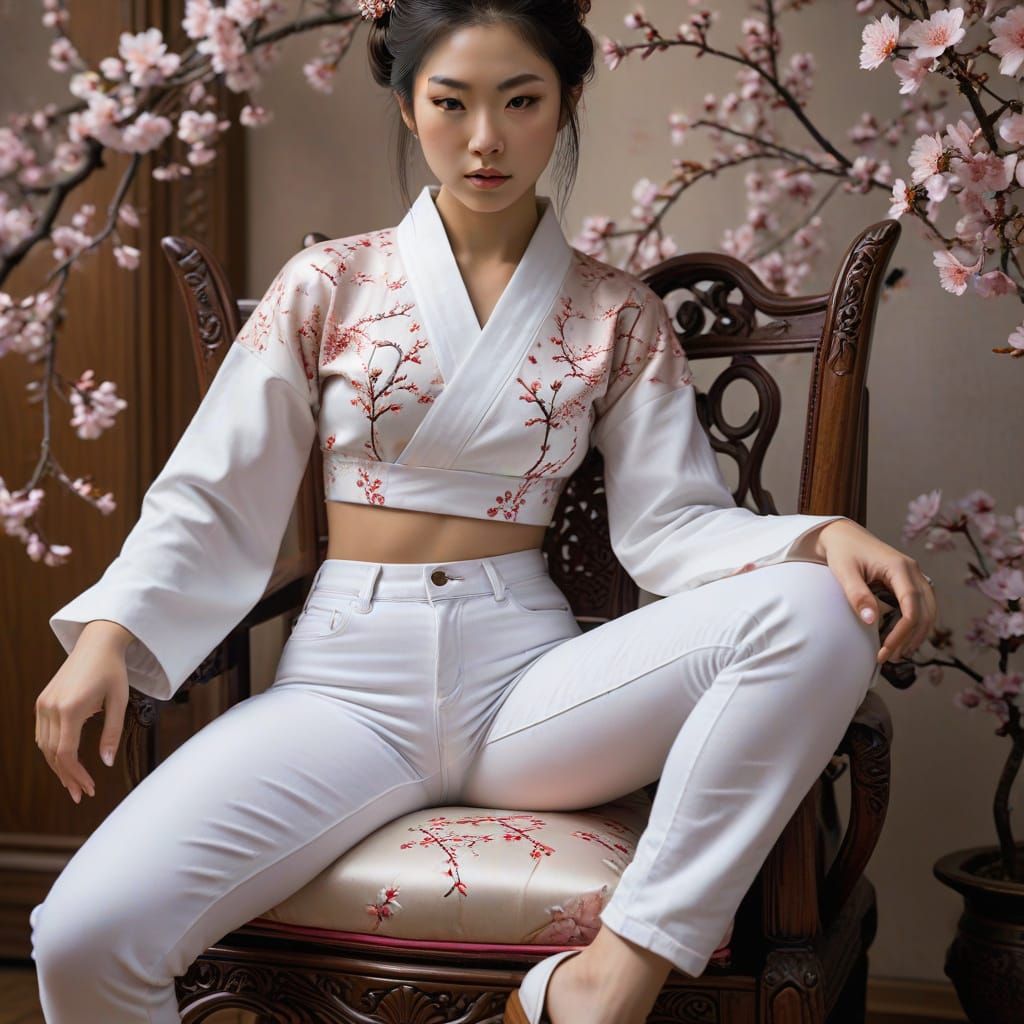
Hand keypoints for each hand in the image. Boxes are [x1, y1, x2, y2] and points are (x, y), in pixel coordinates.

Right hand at [35, 639, 129, 803]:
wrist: (97, 643)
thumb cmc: (113, 671)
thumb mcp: (120, 701)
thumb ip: (112, 733)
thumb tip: (106, 763)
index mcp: (70, 709)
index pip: (66, 754)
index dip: (76, 775)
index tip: (89, 788)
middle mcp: (51, 707)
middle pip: (52, 754)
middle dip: (66, 776)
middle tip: (80, 794)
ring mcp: (43, 704)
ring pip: (44, 746)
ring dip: (57, 766)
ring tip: (73, 782)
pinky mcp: (42, 701)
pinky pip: (42, 733)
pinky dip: (52, 750)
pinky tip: (64, 760)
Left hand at [810, 520, 936, 663]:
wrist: (842, 535)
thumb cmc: (842, 552)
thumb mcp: (844, 572)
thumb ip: (858, 595)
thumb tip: (871, 621)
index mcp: (900, 567)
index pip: (912, 606)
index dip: (903, 632)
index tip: (886, 649)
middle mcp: (913, 571)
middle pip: (925, 611)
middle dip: (911, 638)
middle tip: (890, 657)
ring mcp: (914, 576)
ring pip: (928, 611)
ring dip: (917, 634)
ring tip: (897, 653)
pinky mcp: (909, 582)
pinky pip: (921, 606)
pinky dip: (915, 624)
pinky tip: (901, 639)